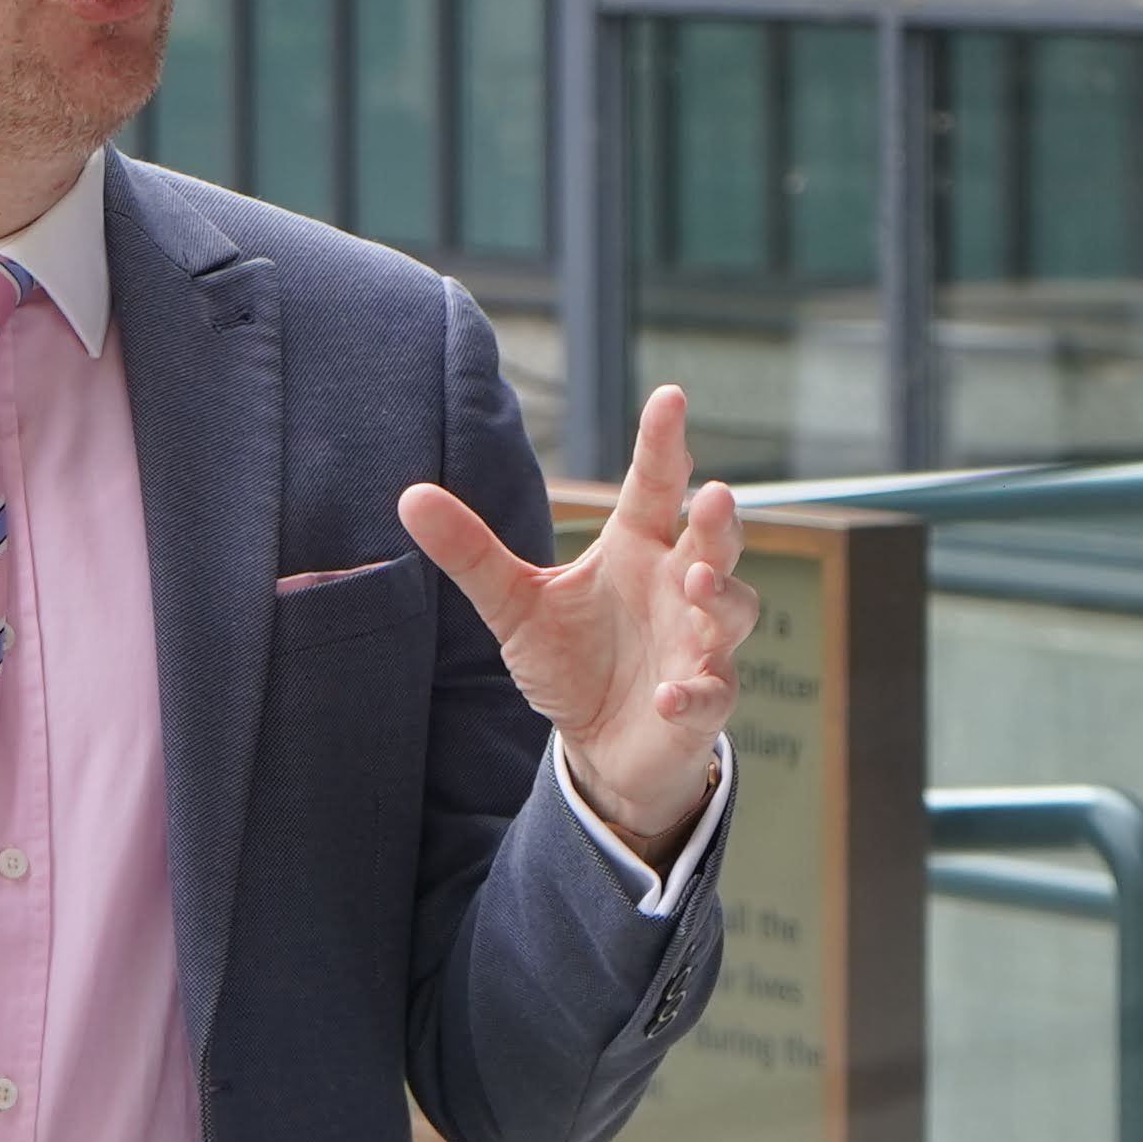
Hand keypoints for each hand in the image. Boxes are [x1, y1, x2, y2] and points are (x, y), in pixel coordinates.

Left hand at [399, 386, 750, 863]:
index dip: (663, 443)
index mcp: (636, 549)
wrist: (598, 745)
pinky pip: (710, 694)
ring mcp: (698, 645)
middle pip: (713, 543)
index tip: (669, 396)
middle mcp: (677, 588)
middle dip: (719, 522)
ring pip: (733, 611)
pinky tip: (667, 695)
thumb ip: (471, 552)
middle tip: (714, 496)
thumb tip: (410, 496)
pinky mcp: (702, 703)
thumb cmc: (570, 660)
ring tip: (696, 586)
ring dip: (722, 597)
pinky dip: (694, 693)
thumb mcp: (513, 604)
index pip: (655, 485)